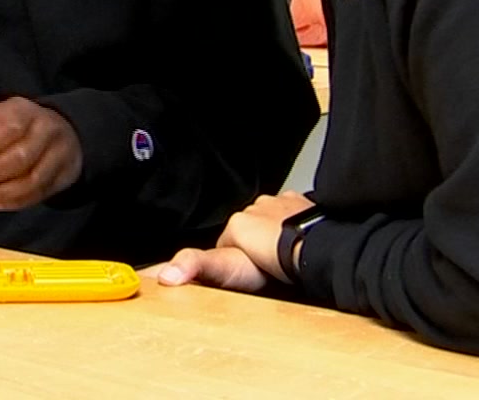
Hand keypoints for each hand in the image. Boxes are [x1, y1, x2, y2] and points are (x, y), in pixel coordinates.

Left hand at [0, 98, 82, 210]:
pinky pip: (39, 195)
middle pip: (23, 157)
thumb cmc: (20, 125)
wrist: (59, 132)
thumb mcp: (1, 115)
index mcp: (30, 113)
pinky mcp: (65, 176)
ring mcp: (61, 155)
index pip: (14, 126)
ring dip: (2, 193)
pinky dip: (14, 202)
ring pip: (33, 181)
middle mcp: (49, 132)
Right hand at [162, 190, 313, 288]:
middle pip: (252, 226)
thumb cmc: (275, 261)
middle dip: (257, 242)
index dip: (236, 256)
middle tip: (268, 266)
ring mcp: (282, 203)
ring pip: (274, 217)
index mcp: (239, 221)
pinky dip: (299, 224)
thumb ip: (194, 265)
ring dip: (278, 232)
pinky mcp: (304, 205)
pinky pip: (297, 212)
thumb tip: (164, 275)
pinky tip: (302, 241)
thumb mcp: (226, 268)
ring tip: (287, 255)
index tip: (246, 271)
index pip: (230, 237)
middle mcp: (258, 206)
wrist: (314, 250)